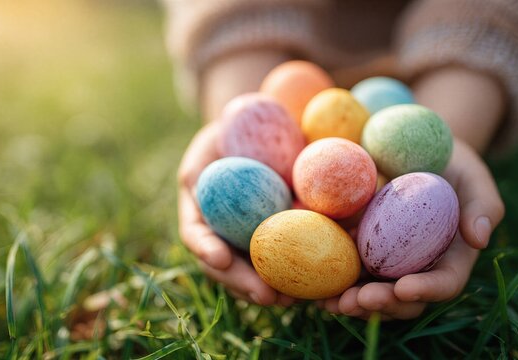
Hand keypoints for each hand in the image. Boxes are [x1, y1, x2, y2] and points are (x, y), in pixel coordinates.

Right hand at [177, 121, 295, 305]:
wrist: (255, 132)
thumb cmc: (224, 139)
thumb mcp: (205, 149)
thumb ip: (200, 171)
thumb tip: (208, 184)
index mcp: (201, 215)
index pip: (196, 236)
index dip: (206, 249)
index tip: (220, 258)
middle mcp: (223, 234)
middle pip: (228, 268)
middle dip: (246, 284)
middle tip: (267, 296)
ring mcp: (248, 238)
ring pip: (257, 271)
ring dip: (275, 288)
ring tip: (294, 299)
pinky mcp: (281, 235)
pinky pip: (289, 256)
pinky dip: (302, 270)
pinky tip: (321, 280)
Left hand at [319, 139, 504, 319]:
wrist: (411, 149)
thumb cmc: (450, 163)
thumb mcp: (473, 175)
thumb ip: (483, 204)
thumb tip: (480, 237)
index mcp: (451, 257)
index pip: (444, 282)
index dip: (426, 289)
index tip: (404, 288)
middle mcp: (417, 267)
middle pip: (403, 298)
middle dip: (381, 304)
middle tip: (358, 300)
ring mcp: (385, 262)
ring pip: (371, 293)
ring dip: (351, 303)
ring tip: (332, 304)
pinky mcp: (357, 250)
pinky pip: (344, 271)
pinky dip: (330, 283)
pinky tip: (313, 289)